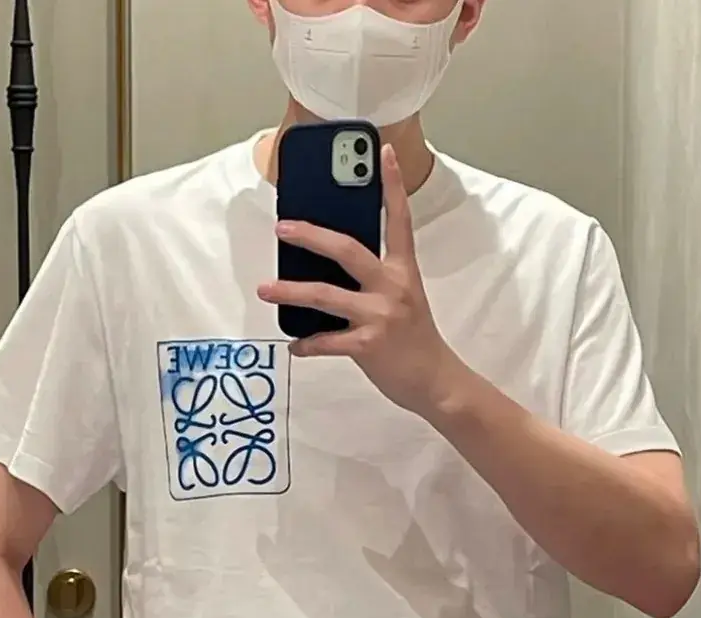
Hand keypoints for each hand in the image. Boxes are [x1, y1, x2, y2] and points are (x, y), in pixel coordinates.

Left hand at [258, 144, 465, 417]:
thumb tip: (331, 270)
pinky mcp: (368, 345)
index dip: (392, 185)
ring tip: (265, 289)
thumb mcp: (403, 301)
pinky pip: (326, 341)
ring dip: (290, 291)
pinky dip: (306, 345)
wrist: (435, 381)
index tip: (382, 152)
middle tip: (282, 228)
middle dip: (311, 235)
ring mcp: (380, 315)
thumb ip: (375, 281)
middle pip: (346, 249)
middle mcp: (392, 287)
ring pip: (325, 295)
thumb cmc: (415, 340)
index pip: (399, 220)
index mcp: (403, 272)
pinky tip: (295, 346)